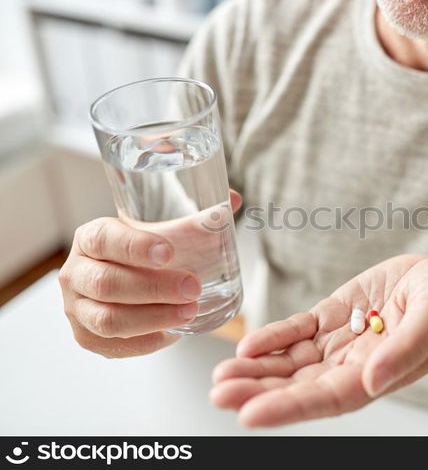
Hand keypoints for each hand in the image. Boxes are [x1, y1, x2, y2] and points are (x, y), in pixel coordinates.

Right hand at [59, 190, 242, 357]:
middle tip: (192, 288)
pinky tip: (172, 333)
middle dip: (154, 288)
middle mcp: (76, 272)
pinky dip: (146, 341)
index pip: (104, 239)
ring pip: (109, 319)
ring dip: (153, 317)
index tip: (168, 252)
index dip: (134, 246)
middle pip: (107, 283)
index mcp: (91, 238)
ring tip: (189, 312)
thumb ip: (195, 217)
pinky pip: (114, 345)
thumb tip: (234, 200)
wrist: (120, 280)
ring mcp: (77, 308)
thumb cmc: (144, 254)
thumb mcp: (162, 232)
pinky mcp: (87, 337)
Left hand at [210, 254, 427, 425]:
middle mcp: (352, 365)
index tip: (250, 414)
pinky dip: (274, 336)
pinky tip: (249, 343)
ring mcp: (339, 341)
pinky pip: (298, 330)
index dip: (288, 407)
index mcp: (377, 374)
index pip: (327, 399)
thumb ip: (406, 348)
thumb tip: (373, 379)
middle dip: (258, 390)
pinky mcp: (332, 316)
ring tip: (221, 373)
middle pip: (298, 385)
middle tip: (220, 392)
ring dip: (256, 368)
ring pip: (291, 361)